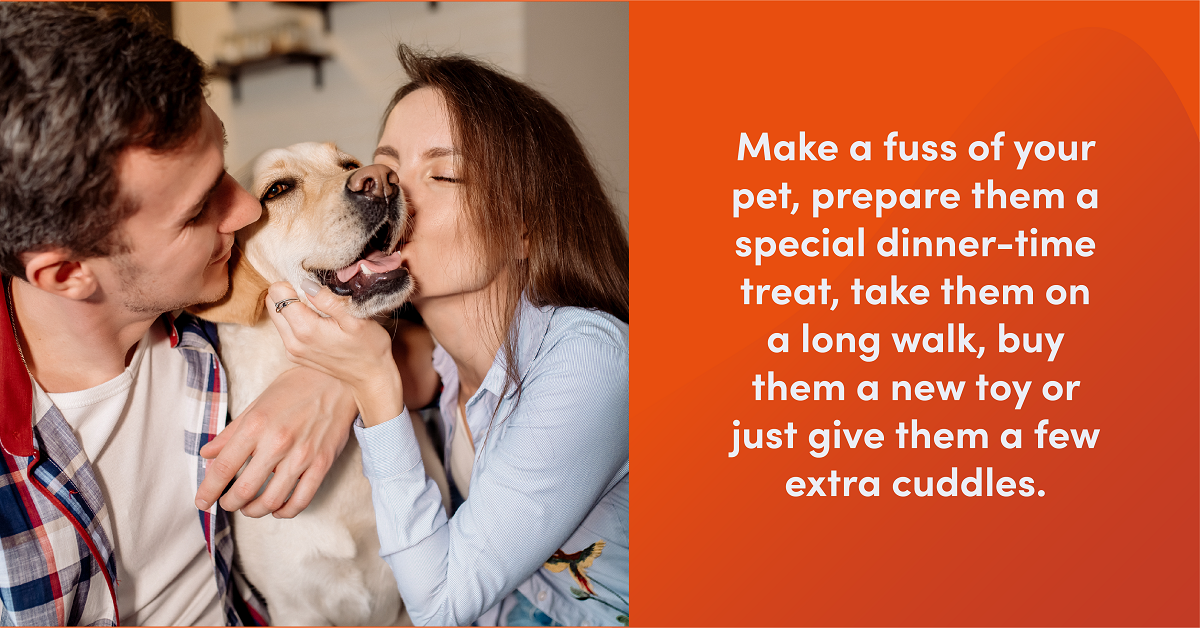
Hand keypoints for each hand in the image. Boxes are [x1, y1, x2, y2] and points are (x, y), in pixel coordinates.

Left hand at [194, 366, 356, 517]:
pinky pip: (302, 499)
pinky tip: (278, 509)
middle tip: (228, 503)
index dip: (208, 490)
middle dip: (230, 503)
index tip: (202, 501)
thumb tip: (207, 453)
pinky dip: (286, 511)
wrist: (340, 378)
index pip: (223, 467)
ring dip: (255, 511)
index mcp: (256, 425)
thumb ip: (232, 432)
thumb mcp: (258, 403)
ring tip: (250, 508)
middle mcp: (277, 442)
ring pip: (272, 500)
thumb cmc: (297, 386)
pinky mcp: (322, 463)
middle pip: (245, 490)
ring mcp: (302, 455)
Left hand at [267, 280, 404, 425]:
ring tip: (317, 306)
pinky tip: (317, 321)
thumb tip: (306, 284)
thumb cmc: (369, 347)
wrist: (370, 376)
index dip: (292, 281)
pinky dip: (295, 319)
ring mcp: (292, 350)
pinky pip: (285, 328)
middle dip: (288, 292)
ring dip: (290, 305)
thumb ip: (329, 301)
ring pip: (276, 316)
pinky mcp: (295, 354)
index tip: (311, 284)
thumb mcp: (355, 319)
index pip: (278, 293)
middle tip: (313, 293)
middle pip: (272, 303)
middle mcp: (292, 341)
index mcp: (305, 329)